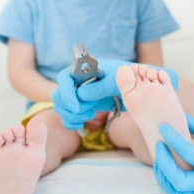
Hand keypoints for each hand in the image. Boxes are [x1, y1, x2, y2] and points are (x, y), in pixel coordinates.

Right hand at [52, 58, 178, 130]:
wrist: (135, 88)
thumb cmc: (128, 78)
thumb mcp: (118, 80)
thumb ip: (101, 86)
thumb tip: (80, 94)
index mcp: (83, 68)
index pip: (64, 78)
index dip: (67, 93)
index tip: (77, 107)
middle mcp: (76, 80)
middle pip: (58, 95)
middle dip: (71, 108)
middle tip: (90, 111)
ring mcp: (76, 93)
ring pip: (61, 107)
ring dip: (73, 116)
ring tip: (91, 114)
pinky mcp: (80, 105)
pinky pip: (67, 117)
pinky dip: (71, 123)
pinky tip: (82, 125)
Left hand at [153, 115, 193, 193]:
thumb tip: (175, 116)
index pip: (189, 155)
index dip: (172, 140)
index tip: (163, 127)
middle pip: (179, 183)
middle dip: (164, 164)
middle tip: (159, 144)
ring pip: (178, 192)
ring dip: (165, 177)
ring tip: (161, 155)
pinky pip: (183, 189)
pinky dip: (171, 179)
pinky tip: (168, 162)